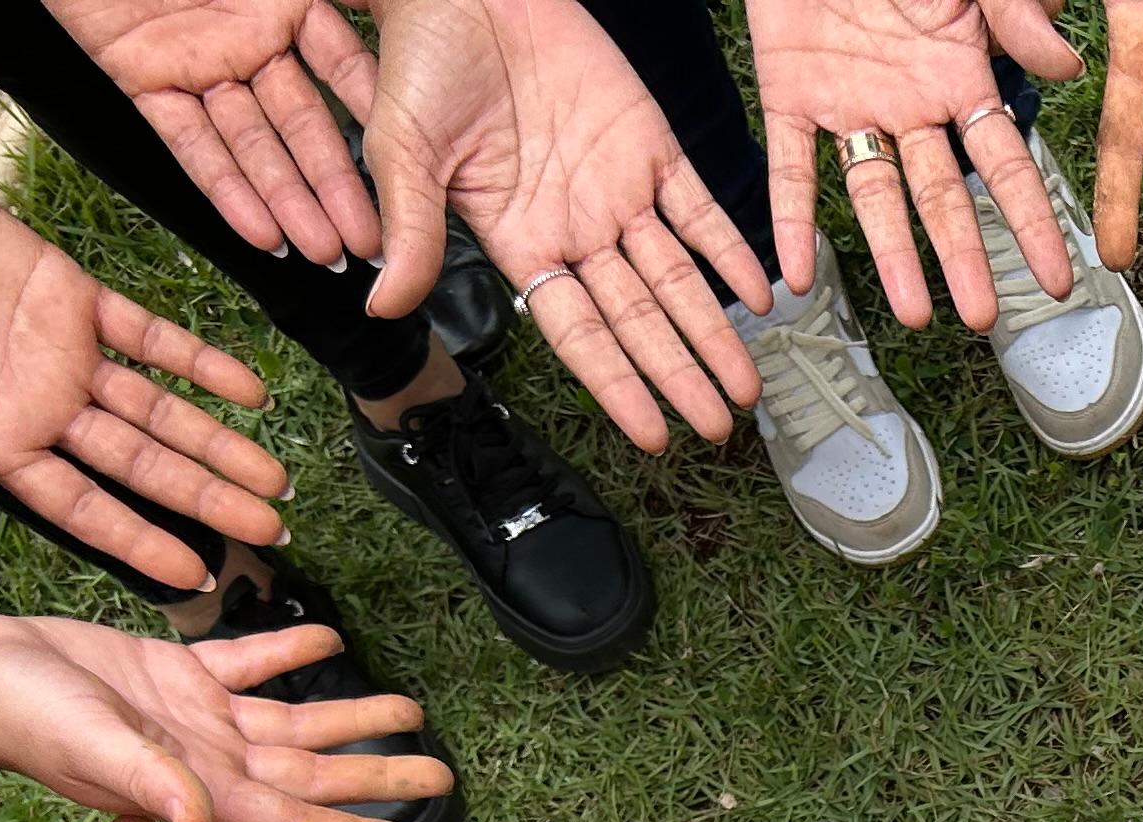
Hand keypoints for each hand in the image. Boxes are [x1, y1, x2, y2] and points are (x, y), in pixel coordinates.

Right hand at [0, 142, 286, 593]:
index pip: (84, 508)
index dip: (140, 541)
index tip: (198, 576)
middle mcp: (41, 410)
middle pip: (140, 467)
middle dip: (204, 499)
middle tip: (270, 529)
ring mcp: (64, 355)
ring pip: (158, 410)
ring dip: (216, 442)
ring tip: (274, 477)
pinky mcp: (74, 295)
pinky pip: (151, 335)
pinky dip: (201, 360)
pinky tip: (251, 391)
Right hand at [0, 612, 455, 821]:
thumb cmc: (24, 721)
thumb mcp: (91, 748)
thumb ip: (150, 782)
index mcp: (201, 792)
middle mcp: (212, 762)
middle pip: (314, 773)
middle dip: (378, 774)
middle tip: (444, 775)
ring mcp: (199, 720)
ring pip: (295, 721)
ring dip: (350, 715)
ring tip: (409, 708)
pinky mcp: (177, 675)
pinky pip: (249, 666)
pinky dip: (289, 652)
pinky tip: (330, 640)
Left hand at [43, 0, 382, 265]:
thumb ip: (311, 3)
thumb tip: (367, 8)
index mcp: (282, 1)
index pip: (340, 65)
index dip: (370, 116)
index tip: (404, 165)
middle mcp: (245, 39)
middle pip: (299, 124)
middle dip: (333, 188)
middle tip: (364, 241)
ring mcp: (196, 63)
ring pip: (250, 145)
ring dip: (285, 203)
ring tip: (320, 252)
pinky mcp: (143, 78)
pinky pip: (187, 142)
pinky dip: (223, 189)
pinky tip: (260, 231)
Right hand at [362, 0, 769, 449]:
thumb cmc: (424, 65)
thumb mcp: (404, 152)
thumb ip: (412, 231)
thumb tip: (384, 305)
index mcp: (522, 243)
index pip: (580, 335)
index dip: (618, 387)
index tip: (653, 436)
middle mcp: (578, 229)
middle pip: (641, 321)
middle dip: (681, 375)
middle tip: (722, 427)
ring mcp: (618, 191)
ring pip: (678, 278)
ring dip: (714, 332)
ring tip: (748, 384)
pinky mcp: (650, 143)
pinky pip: (699, 208)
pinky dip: (730, 250)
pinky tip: (758, 294)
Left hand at [749, 0, 1077, 330]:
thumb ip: (1014, 15)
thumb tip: (1065, 66)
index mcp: (959, 79)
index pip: (1006, 166)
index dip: (1033, 223)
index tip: (1059, 277)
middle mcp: (910, 106)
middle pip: (944, 198)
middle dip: (965, 259)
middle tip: (982, 317)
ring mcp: (852, 105)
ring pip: (876, 196)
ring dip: (894, 256)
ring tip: (913, 314)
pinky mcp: (790, 93)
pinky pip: (792, 168)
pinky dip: (792, 221)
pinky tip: (797, 274)